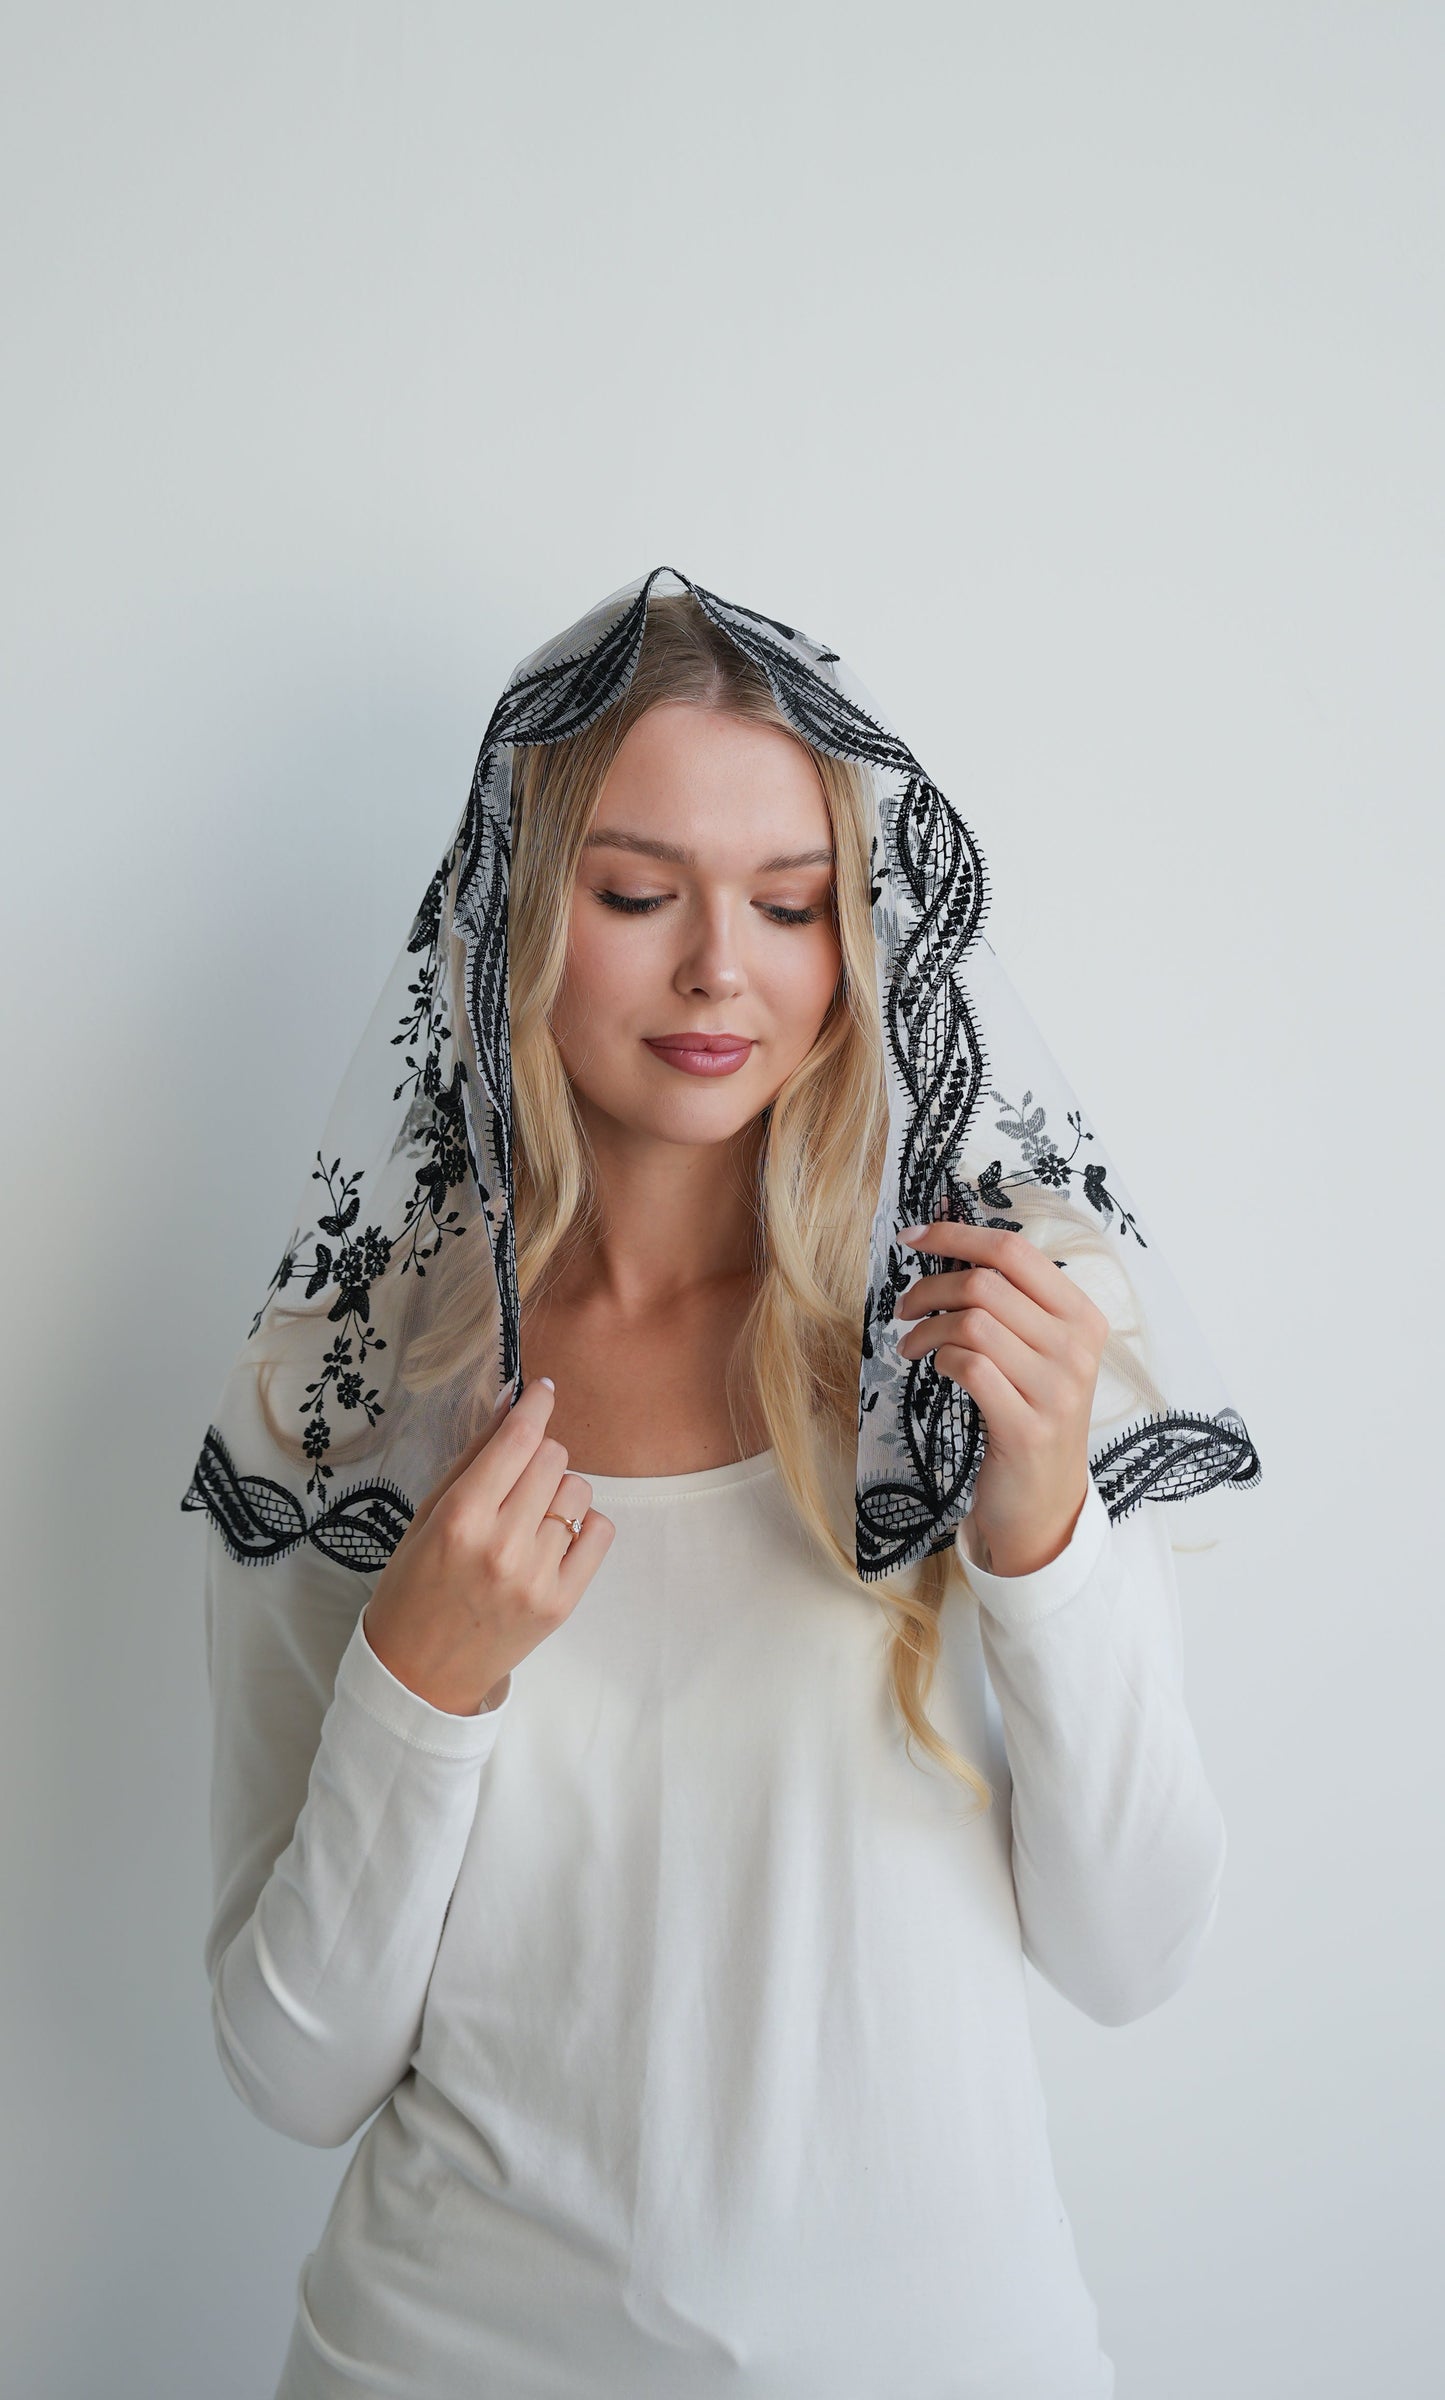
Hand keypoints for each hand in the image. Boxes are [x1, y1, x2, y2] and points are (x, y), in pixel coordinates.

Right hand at [362, 1378, 614, 1713]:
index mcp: (460, 1518)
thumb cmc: (413, 1587)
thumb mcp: (426, 1516)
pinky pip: (599, 1531)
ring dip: (557, 1492)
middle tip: (516, 1480)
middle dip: (538, 1456)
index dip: (535, 1406)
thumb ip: (472, 1460)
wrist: (420, 1673)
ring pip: (577, 1491)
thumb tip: (512, 1405)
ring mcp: (536, 1576)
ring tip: (527, 1519)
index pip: (517, 1440)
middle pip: (553, 1458)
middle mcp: (502, 1545)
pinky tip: (552, 1540)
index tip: (543, 1390)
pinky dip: (581, 1526)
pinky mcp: (562, 1601)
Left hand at [893, 1221, 1109, 1576]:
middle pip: (986, 1284)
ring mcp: (1057, 1389)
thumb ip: (1006, 1301)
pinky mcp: (1027, 1426)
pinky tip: (933, 1369)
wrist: (1046, 1502)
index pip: (1015, 1252)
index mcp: (1082, 1316)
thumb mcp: (1035, 1351)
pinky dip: (939, 1359)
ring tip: (911, 1345)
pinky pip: (968, 1366)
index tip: (912, 1236)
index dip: (956, 1235)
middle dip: (930, 1287)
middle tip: (904, 1307)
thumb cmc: (1030, 1413)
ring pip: (972, 1322)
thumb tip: (945, 1238)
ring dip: (926, 1328)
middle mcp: (1077, 1347)